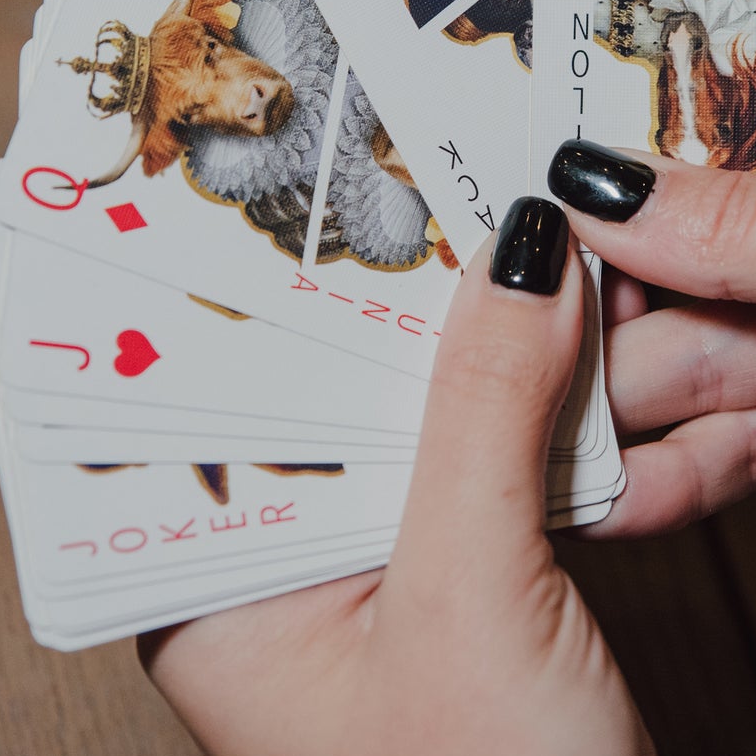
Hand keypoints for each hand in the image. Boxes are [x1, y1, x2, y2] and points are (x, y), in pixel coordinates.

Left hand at [139, 199, 652, 755]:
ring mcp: (377, 564)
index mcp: (218, 586)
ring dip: (462, 323)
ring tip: (488, 203)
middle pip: (318, 384)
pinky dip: (521, 386)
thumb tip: (522, 251)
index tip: (286, 170)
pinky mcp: (461, 566)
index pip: (203, 396)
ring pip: (410, 405)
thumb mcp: (470, 604)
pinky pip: (478, 445)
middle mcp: (282, 565)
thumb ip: (487, 417)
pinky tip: (552, 312)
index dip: (239, 280)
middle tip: (410, 152)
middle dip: (376, 281)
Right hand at [554, 51, 755, 710]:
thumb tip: (613, 185)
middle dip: (644, 272)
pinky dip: (692, 459)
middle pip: (737, 219)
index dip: (673, 115)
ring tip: (560, 412)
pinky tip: (622, 488)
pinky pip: (753, 426)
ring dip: (651, 379)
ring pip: (729, 329)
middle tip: (540, 293)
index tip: (564, 134)